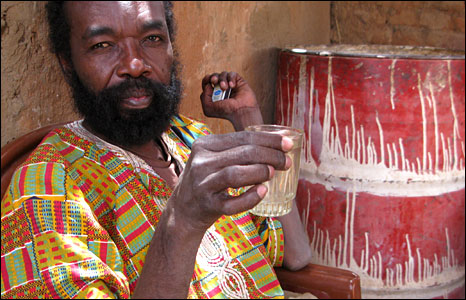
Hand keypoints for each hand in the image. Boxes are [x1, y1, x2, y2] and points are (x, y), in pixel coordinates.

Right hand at [169, 131, 292, 231]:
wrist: (183, 210)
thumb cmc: (208, 180)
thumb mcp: (215, 158)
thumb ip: (239, 149)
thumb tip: (279, 140)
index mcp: (205, 144)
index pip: (243, 137)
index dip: (269, 140)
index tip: (289, 144)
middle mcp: (201, 162)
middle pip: (243, 153)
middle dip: (271, 156)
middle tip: (286, 162)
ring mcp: (202, 184)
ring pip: (235, 174)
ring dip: (260, 172)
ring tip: (273, 173)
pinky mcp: (206, 205)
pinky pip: (231, 203)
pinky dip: (249, 198)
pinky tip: (262, 192)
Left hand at [200, 71, 262, 130]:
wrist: (241, 111)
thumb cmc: (226, 112)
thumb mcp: (208, 108)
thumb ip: (204, 96)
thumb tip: (209, 85)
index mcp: (214, 95)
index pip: (207, 83)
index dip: (206, 80)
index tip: (208, 81)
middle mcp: (222, 89)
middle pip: (214, 76)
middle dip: (213, 77)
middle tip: (214, 81)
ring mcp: (231, 85)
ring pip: (223, 74)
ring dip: (222, 79)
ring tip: (225, 88)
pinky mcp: (239, 82)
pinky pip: (232, 74)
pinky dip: (230, 78)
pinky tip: (232, 86)